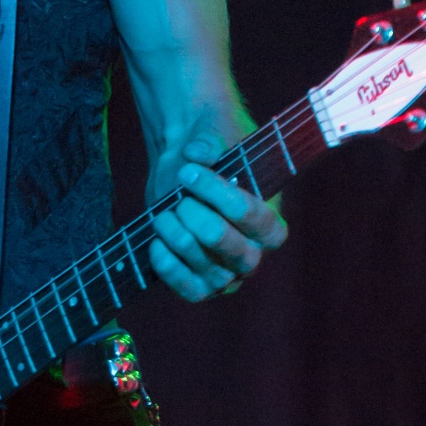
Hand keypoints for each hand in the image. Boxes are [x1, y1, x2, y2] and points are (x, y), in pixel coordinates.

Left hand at [148, 134, 286, 304]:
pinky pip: (190, 290)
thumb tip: (197, 152)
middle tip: (181, 200)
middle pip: (236, 252)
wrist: (183, 166)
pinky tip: (155, 242)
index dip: (223, 198)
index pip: (257, 219)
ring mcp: (225, 271)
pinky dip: (170, 269)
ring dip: (180, 240)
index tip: (189, 172)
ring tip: (163, 215)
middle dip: (202, 224)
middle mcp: (253, 251)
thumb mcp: (216, 135)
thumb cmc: (210, 152)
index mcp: (269, 220)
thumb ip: (211, 142)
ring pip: (210, 272)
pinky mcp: (197, 280)